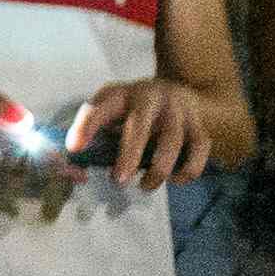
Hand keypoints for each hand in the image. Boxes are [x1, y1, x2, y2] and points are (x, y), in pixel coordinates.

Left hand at [67, 76, 222, 191]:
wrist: (178, 89)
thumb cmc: (134, 108)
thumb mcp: (111, 110)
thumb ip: (94, 132)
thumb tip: (74, 162)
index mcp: (120, 95)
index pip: (98, 108)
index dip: (85, 127)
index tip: (74, 149)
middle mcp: (149, 97)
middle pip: (140, 124)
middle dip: (129, 155)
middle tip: (119, 181)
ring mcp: (177, 110)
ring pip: (173, 139)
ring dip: (159, 168)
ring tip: (145, 186)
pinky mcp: (199, 124)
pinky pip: (200, 148)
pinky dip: (189, 168)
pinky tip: (175, 179)